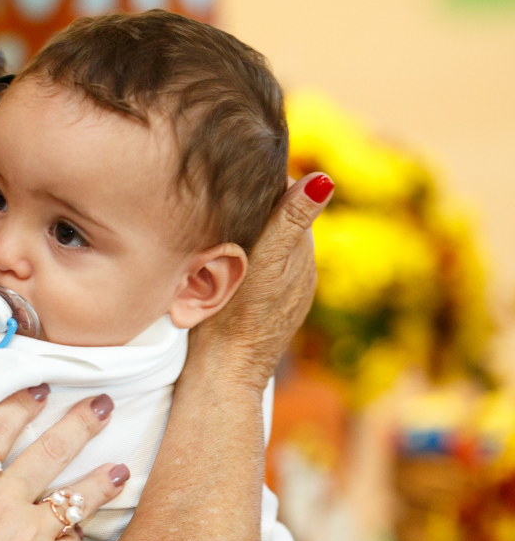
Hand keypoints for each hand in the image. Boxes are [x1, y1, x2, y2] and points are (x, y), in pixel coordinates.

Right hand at [0, 388, 129, 540]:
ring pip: (74, 495)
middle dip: (79, 423)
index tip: (39, 390)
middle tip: (101, 406)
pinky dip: (79, 533)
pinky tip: (87, 527)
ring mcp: (30, 533)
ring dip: (100, 478)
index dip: (20, 405)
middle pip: (48, 450)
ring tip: (121, 466)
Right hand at [191, 172, 332, 391]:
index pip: (287, 195)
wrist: (223, 371)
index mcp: (300, 248)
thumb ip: (290, 220)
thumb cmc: (236, 315)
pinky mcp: (269, 305)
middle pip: (279, 217)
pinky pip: (261, 268)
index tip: (233, 169)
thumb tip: (324, 179)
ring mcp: (286, 288)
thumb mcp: (264, 261)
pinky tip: (223, 260)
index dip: (262, 179)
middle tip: (218, 190)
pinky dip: (246, 256)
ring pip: (270, 243)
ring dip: (250, 230)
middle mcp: (301, 267)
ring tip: (217, 220)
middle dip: (255, 202)